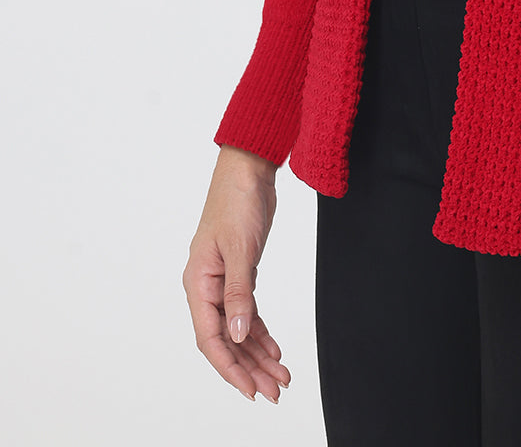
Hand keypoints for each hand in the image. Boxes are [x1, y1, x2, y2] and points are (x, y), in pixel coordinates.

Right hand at [182, 145, 290, 402]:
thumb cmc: (237, 200)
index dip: (230, 368)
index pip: (211, 338)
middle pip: (226, 340)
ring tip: (281, 376)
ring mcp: (223, 282)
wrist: (248, 168)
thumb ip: (240, 293)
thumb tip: (238, 334)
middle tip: (275, 391)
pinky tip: (275, 349)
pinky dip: (261, 332)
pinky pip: (248, 312)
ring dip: (258, 354)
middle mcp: (207, 288)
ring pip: (239, 329)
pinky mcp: (240, 273)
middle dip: (249, 368)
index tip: (250, 390)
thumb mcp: (241, 248)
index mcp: (198, 283)